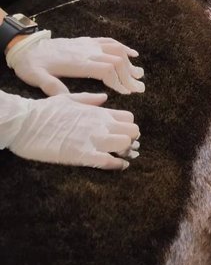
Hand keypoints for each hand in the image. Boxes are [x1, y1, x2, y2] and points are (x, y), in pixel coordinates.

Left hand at [6, 33, 144, 95]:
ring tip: (139, 74)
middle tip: (139, 88)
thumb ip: (52, 87)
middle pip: (116, 60)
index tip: (127, 92)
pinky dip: (124, 47)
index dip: (119, 81)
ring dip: (130, 62)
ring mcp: (89, 44)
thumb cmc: (32, 65)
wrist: (27, 47)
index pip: (106, 69)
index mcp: (78, 62)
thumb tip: (67, 97)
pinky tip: (133, 54)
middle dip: (130, 75)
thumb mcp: (36, 78)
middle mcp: (88, 51)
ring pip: (117, 50)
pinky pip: (110, 42)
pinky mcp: (88, 41)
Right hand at [6, 92, 139, 169]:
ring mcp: (92, 138)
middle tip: (123, 147)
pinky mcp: (81, 154)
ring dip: (125, 152)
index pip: (129, 118)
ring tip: (119, 156)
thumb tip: (104, 97)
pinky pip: (108, 161)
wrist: (24, 122)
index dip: (129, 128)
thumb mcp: (70, 98)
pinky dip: (116, 165)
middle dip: (131, 140)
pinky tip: (118, 166)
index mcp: (98, 112)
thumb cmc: (44, 110)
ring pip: (125, 144)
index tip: (123, 134)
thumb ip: (90, 99)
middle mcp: (100, 124)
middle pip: (132, 131)